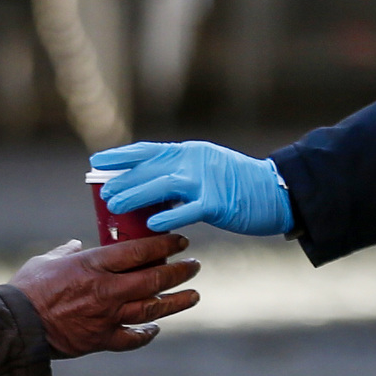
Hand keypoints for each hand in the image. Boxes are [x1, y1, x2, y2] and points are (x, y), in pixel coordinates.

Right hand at [10, 234, 199, 355]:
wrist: (16, 327)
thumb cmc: (27, 289)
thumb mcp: (46, 260)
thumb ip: (66, 252)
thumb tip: (76, 245)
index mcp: (94, 265)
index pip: (139, 251)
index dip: (164, 245)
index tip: (180, 242)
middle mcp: (107, 290)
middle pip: (154, 279)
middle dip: (179, 272)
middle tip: (194, 266)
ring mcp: (107, 317)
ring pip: (152, 309)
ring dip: (176, 302)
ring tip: (193, 296)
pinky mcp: (101, 339)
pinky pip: (132, 339)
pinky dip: (146, 334)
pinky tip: (156, 328)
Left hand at [88, 141, 293, 236]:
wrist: (277, 192)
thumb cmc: (239, 188)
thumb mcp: (205, 172)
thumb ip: (178, 179)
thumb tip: (145, 195)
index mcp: (190, 152)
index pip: (148, 150)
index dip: (121, 156)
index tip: (98, 161)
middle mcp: (195, 160)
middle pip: (150, 168)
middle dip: (123, 180)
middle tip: (103, 192)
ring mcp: (206, 180)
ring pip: (162, 186)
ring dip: (136, 195)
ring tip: (115, 205)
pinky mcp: (218, 202)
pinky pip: (187, 210)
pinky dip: (168, 216)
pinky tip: (151, 225)